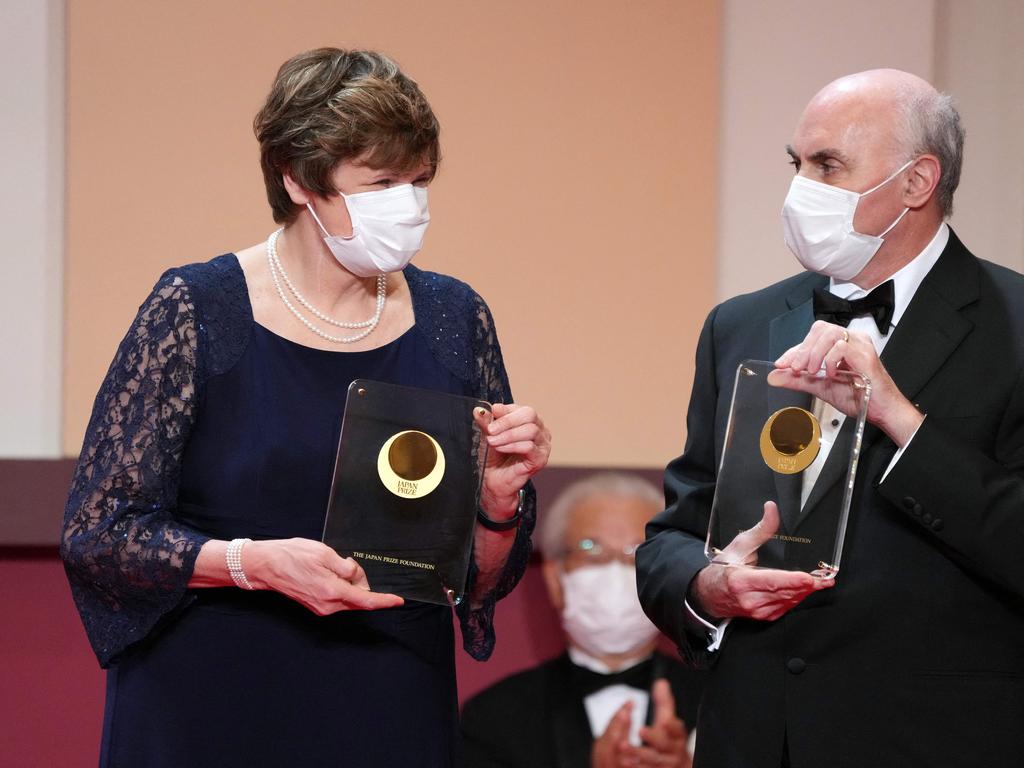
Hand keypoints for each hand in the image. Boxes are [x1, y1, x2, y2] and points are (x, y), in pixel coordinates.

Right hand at [245, 538, 403, 614]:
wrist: (266, 565)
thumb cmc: (293, 555)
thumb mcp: (325, 554)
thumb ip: (347, 568)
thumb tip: (358, 578)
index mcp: (332, 591)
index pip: (366, 600)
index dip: (384, 601)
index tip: (398, 600)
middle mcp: (328, 605)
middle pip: (359, 601)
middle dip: (364, 586)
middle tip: (351, 565)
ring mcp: (321, 608)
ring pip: (348, 600)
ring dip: (352, 586)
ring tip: (336, 566)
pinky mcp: (316, 606)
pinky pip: (338, 600)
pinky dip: (342, 589)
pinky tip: (332, 574)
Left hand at [475, 403, 550, 518]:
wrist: (493, 480)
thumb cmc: (493, 457)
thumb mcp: (488, 435)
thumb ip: (486, 422)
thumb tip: (479, 410)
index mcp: (530, 422)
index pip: (523, 409)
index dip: (507, 410)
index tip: (492, 411)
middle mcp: (540, 431)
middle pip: (530, 415)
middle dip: (507, 421)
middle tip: (491, 429)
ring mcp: (543, 446)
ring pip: (530, 430)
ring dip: (508, 435)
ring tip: (492, 441)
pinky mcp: (540, 459)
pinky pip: (529, 447)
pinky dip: (512, 445)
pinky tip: (500, 448)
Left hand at [592, 689, 690, 767]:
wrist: (679, 767)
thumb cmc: (671, 742)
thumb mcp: (669, 722)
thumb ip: (664, 704)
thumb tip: (661, 683)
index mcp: (676, 735)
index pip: (678, 729)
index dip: (673, 726)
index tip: (665, 722)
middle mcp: (673, 751)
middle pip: (664, 744)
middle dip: (653, 737)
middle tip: (641, 730)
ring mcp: (666, 764)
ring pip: (653, 759)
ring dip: (638, 753)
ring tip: (623, 746)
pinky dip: (635, 766)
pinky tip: (624, 761)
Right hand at [692, 502, 832, 620]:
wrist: (708, 594)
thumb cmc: (723, 567)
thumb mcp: (740, 545)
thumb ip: (761, 529)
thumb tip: (772, 509)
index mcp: (741, 581)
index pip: (772, 581)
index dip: (793, 581)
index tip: (811, 578)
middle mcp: (750, 599)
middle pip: (785, 592)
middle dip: (808, 585)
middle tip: (827, 578)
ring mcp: (757, 611)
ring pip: (788, 601)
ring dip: (805, 592)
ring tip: (822, 582)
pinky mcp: (763, 616)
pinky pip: (785, 607)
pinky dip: (796, 597)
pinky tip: (805, 589)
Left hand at [773, 320, 923, 445]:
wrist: (880, 410)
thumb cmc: (858, 396)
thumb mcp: (820, 387)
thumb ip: (798, 380)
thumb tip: (774, 377)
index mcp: (840, 345)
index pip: (812, 338)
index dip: (794, 350)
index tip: (781, 364)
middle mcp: (850, 340)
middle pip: (819, 329)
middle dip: (803, 349)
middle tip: (796, 368)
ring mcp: (859, 344)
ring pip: (829, 333)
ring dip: (814, 353)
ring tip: (812, 371)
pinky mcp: (865, 354)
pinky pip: (842, 346)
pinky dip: (831, 360)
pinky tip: (832, 374)